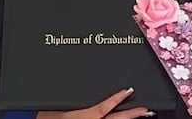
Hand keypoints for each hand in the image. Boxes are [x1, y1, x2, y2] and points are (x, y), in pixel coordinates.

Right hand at [36, 88, 152, 118]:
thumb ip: (67, 91)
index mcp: (81, 117)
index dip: (117, 99)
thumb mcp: (53, 104)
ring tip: (142, 115)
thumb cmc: (45, 117)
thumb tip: (72, 76)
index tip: (129, 90)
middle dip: (132, 115)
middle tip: (146, 109)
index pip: (103, 108)